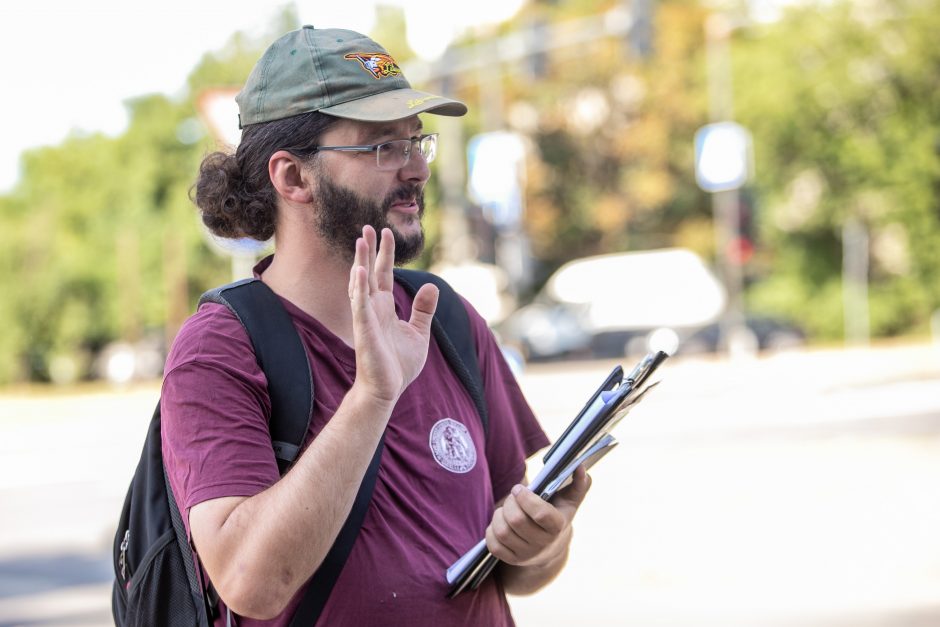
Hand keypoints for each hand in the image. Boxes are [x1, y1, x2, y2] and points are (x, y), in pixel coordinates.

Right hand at [349, 225, 438, 404]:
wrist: (387, 390)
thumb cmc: (399, 365)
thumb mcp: (419, 332)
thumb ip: (423, 310)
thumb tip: (432, 286)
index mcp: (385, 307)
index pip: (383, 274)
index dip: (385, 253)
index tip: (386, 232)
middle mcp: (373, 308)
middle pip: (370, 272)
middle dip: (369, 249)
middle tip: (367, 226)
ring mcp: (367, 317)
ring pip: (361, 283)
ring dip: (360, 262)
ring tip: (360, 240)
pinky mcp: (364, 329)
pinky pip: (360, 305)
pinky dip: (359, 288)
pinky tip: (358, 271)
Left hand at [485, 466, 591, 567]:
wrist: (550, 546)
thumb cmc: (558, 514)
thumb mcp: (570, 500)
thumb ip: (579, 483)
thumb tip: (580, 467)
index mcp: (558, 526)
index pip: (541, 514)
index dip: (526, 499)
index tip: (519, 488)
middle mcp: (543, 544)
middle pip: (516, 520)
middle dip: (510, 503)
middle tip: (512, 496)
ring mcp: (527, 554)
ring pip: (503, 532)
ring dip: (499, 515)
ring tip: (506, 509)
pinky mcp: (512, 560)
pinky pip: (493, 545)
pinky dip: (491, 530)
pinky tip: (500, 523)